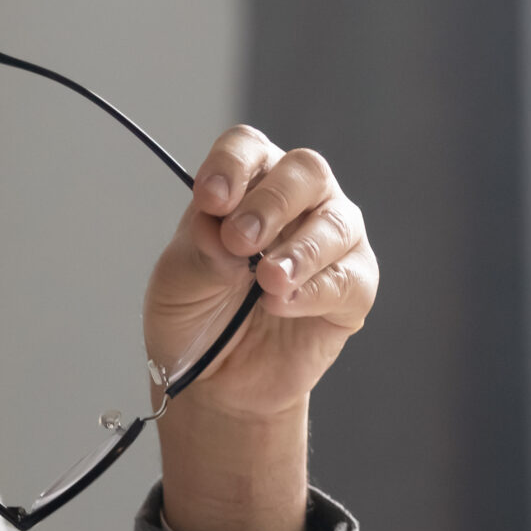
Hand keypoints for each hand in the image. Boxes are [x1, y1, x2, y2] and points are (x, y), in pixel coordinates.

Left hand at [144, 127, 376, 530]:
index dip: (231, 165)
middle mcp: (298, 201)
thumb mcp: (177, 283)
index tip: (210, 200)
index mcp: (247, 183)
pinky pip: (348, 279)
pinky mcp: (354, 289)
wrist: (214, 382)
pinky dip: (314, 291)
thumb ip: (199, 251)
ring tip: (266, 280)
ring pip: (336, 223)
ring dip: (299, 250)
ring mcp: (333, 241)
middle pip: (304, 171)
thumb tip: (223, 232)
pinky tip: (281, 304)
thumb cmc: (196, 318)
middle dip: (270, 204)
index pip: (246, 148)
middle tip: (238, 241)